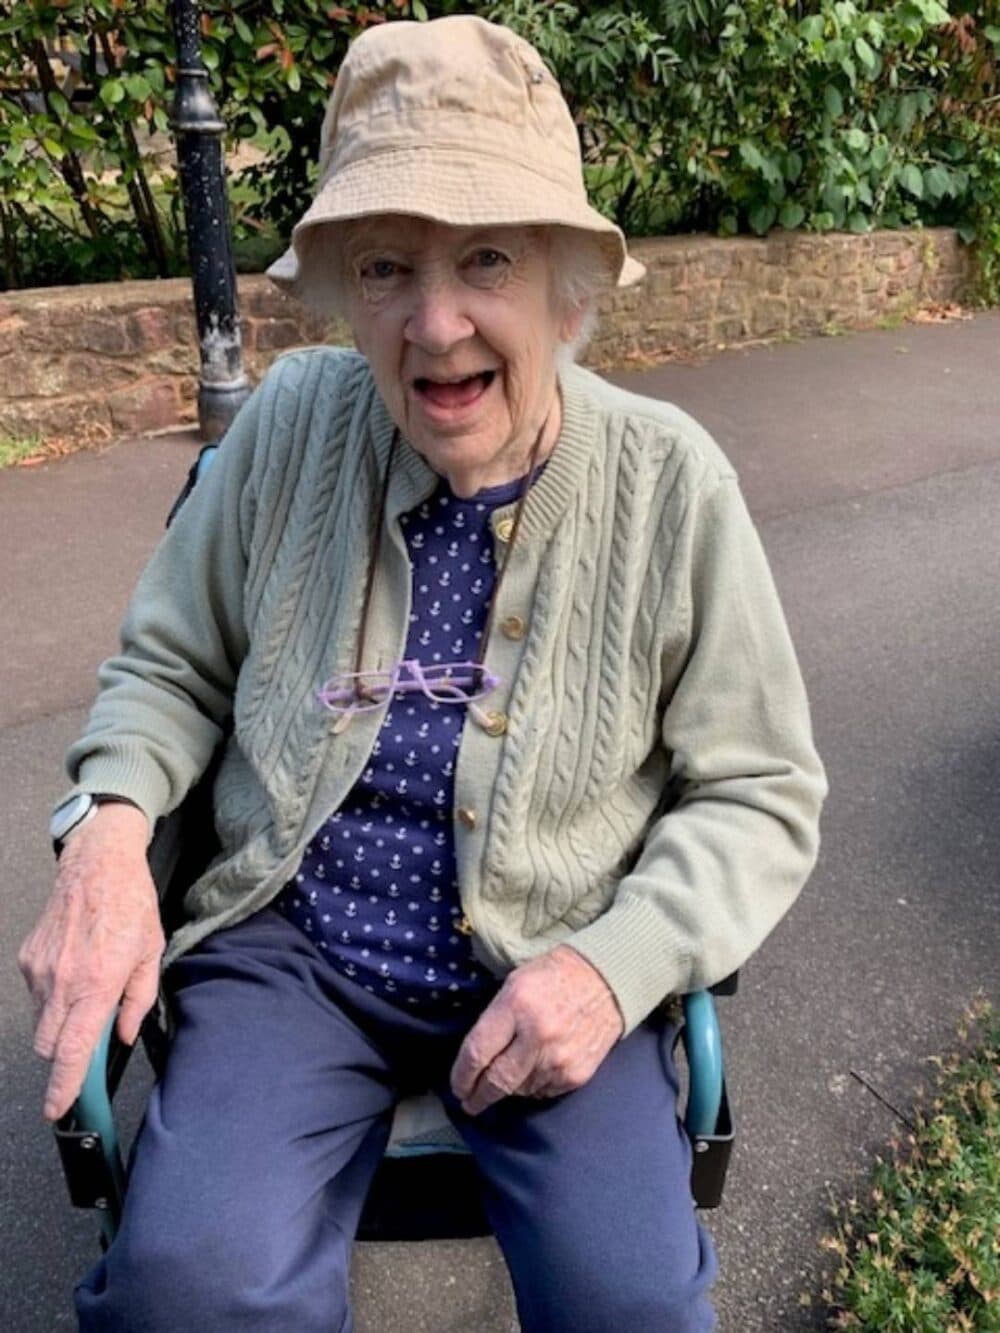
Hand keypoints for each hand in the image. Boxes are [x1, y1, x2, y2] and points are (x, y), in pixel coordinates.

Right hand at [18, 803, 162, 1121]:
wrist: (97, 864)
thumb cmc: (130, 905)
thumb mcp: (151, 953)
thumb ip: (139, 1001)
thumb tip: (124, 1035)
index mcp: (97, 983)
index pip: (73, 1050)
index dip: (64, 1085)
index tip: (58, 1108)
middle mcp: (63, 981)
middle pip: (50, 1046)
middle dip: (66, 1056)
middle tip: (91, 1039)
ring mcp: (40, 971)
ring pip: (41, 1023)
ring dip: (61, 1024)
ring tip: (88, 990)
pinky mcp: (28, 960)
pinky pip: (36, 997)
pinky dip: (53, 998)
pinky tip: (75, 971)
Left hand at [450, 945, 623, 1115]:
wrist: (607, 980)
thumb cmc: (554, 977)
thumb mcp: (514, 984)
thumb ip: (494, 1020)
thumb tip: (476, 1059)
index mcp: (516, 1005)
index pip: (477, 1052)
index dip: (462, 1076)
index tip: (457, 1087)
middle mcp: (537, 1035)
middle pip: (497, 1081)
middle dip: (478, 1096)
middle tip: (470, 1102)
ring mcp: (559, 1058)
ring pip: (519, 1090)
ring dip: (509, 1088)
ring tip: (507, 1077)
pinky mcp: (576, 1074)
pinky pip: (543, 1092)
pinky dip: (533, 1087)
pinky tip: (534, 1071)